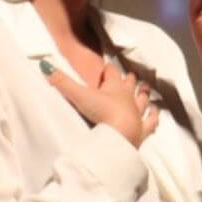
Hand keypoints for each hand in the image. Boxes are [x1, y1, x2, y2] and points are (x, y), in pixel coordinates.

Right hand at [42, 61, 158, 147]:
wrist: (120, 136)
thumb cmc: (101, 113)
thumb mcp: (79, 96)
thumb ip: (62, 82)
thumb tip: (45, 65)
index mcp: (114, 87)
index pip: (111, 73)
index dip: (108, 70)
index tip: (107, 67)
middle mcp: (128, 98)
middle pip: (129, 85)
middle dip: (129, 80)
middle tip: (130, 76)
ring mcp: (137, 114)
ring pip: (143, 100)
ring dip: (143, 94)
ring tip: (145, 89)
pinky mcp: (142, 130)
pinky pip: (151, 122)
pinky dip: (154, 117)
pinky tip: (156, 114)